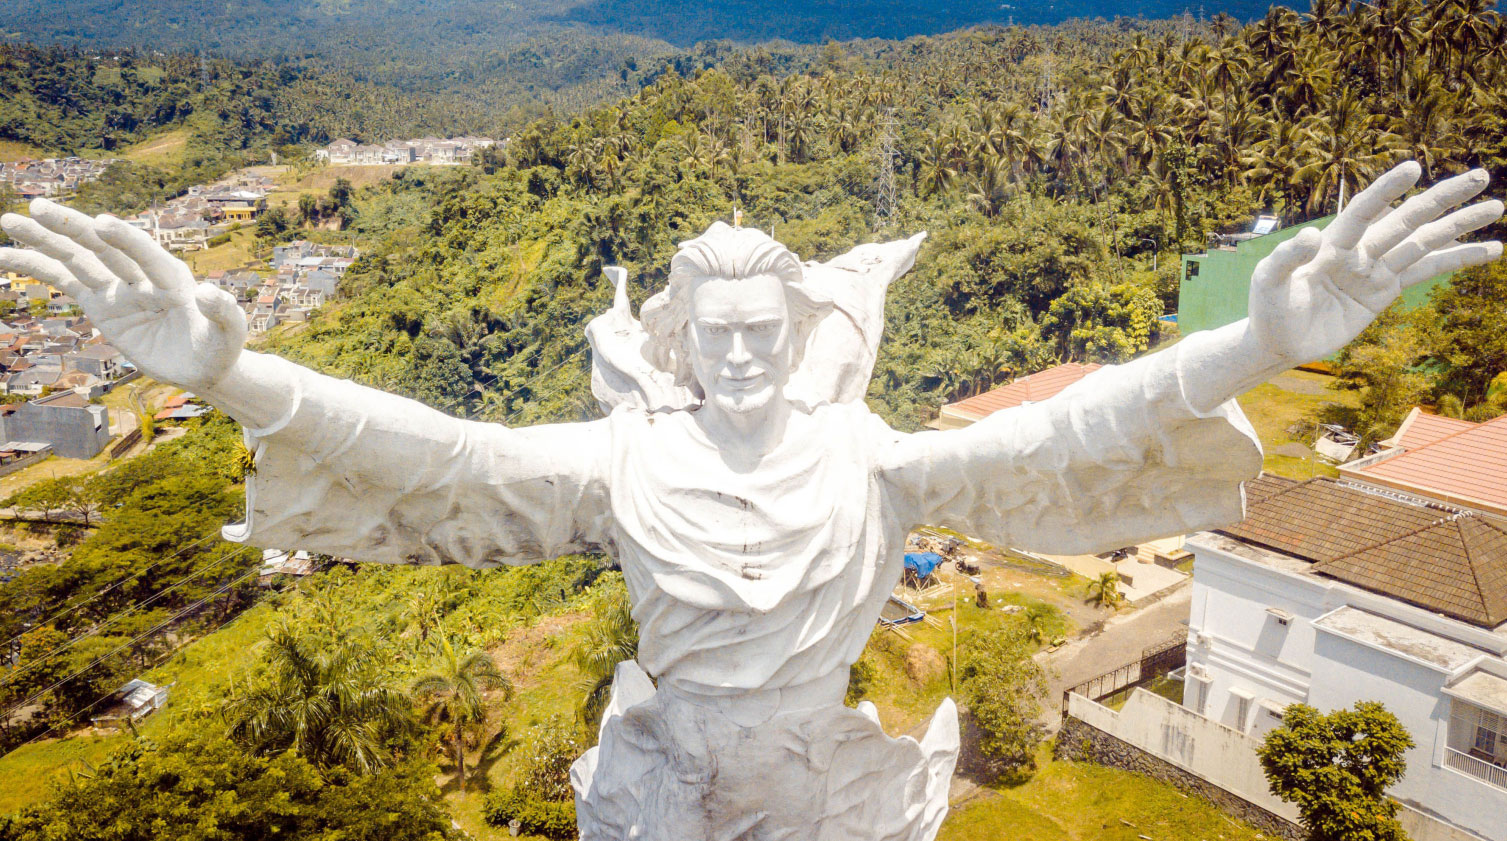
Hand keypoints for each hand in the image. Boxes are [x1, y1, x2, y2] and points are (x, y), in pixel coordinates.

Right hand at [0, 199, 247, 392]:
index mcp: (174, 279)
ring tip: (9, 220)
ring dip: (43, 240)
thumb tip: (211, 292)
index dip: (127, 239)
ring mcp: (118, 288)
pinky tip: (6, 256)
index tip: (104, 222)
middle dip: (73, 227)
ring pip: (77, 258)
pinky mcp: (101, 303)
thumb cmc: (219, 347)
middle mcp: (142, 276)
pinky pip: (64, 281)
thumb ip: (226, 313)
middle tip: (38, 207)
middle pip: (103, 247)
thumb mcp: (231, 334)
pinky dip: (36, 268)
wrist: (203, 364)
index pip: (147, 255)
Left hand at [1248, 161, 1502, 364]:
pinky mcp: (1385, 290)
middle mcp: (1359, 250)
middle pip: (1407, 219)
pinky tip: (1490, 249)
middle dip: (1442, 198)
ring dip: (1460, 224)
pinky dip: (1459, 259)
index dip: (1387, 190)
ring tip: (1497, 206)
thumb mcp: (1268, 282)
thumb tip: (1310, 235)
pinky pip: (1428, 270)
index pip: (1364, 211)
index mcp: (1332, 243)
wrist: (1279, 341)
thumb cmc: (1269, 308)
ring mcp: (1376, 269)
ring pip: (1425, 241)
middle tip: (1480, 175)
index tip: (1413, 168)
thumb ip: (1286, 258)